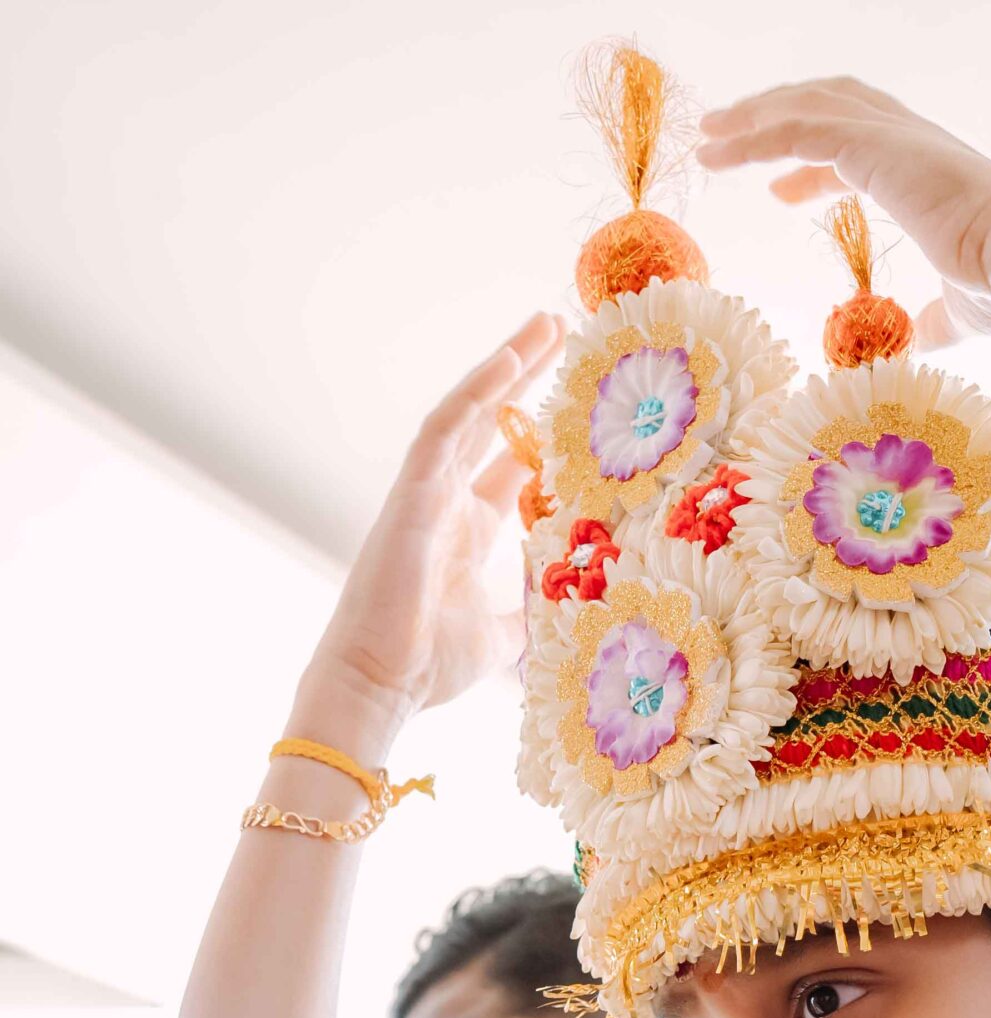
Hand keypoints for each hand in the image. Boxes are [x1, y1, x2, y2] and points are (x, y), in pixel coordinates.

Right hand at [292, 309, 566, 755]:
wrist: (380, 684)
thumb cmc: (428, 666)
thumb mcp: (502, 638)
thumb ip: (528, 612)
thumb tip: (569, 605)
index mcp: (465, 531)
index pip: (510, 466)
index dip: (540, 433)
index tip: (577, 403)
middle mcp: (445, 502)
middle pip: (490, 424)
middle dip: (525, 378)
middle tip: (561, 330)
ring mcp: (425, 493)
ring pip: (468, 412)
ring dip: (504, 368)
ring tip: (543, 327)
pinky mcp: (410, 495)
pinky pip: (442, 430)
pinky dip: (474, 395)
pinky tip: (507, 363)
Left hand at [697, 78, 990, 351]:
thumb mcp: (959, 312)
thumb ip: (933, 321)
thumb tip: (918, 342)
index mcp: (926, 168)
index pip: (857, 147)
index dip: (812, 168)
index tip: (779, 193)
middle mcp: (906, 139)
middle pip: (826, 106)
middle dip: (774, 116)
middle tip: (727, 136)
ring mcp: (888, 135)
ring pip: (804, 107)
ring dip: (750, 118)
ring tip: (708, 136)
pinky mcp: (871, 144)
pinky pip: (796, 128)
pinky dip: (754, 134)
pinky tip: (722, 150)